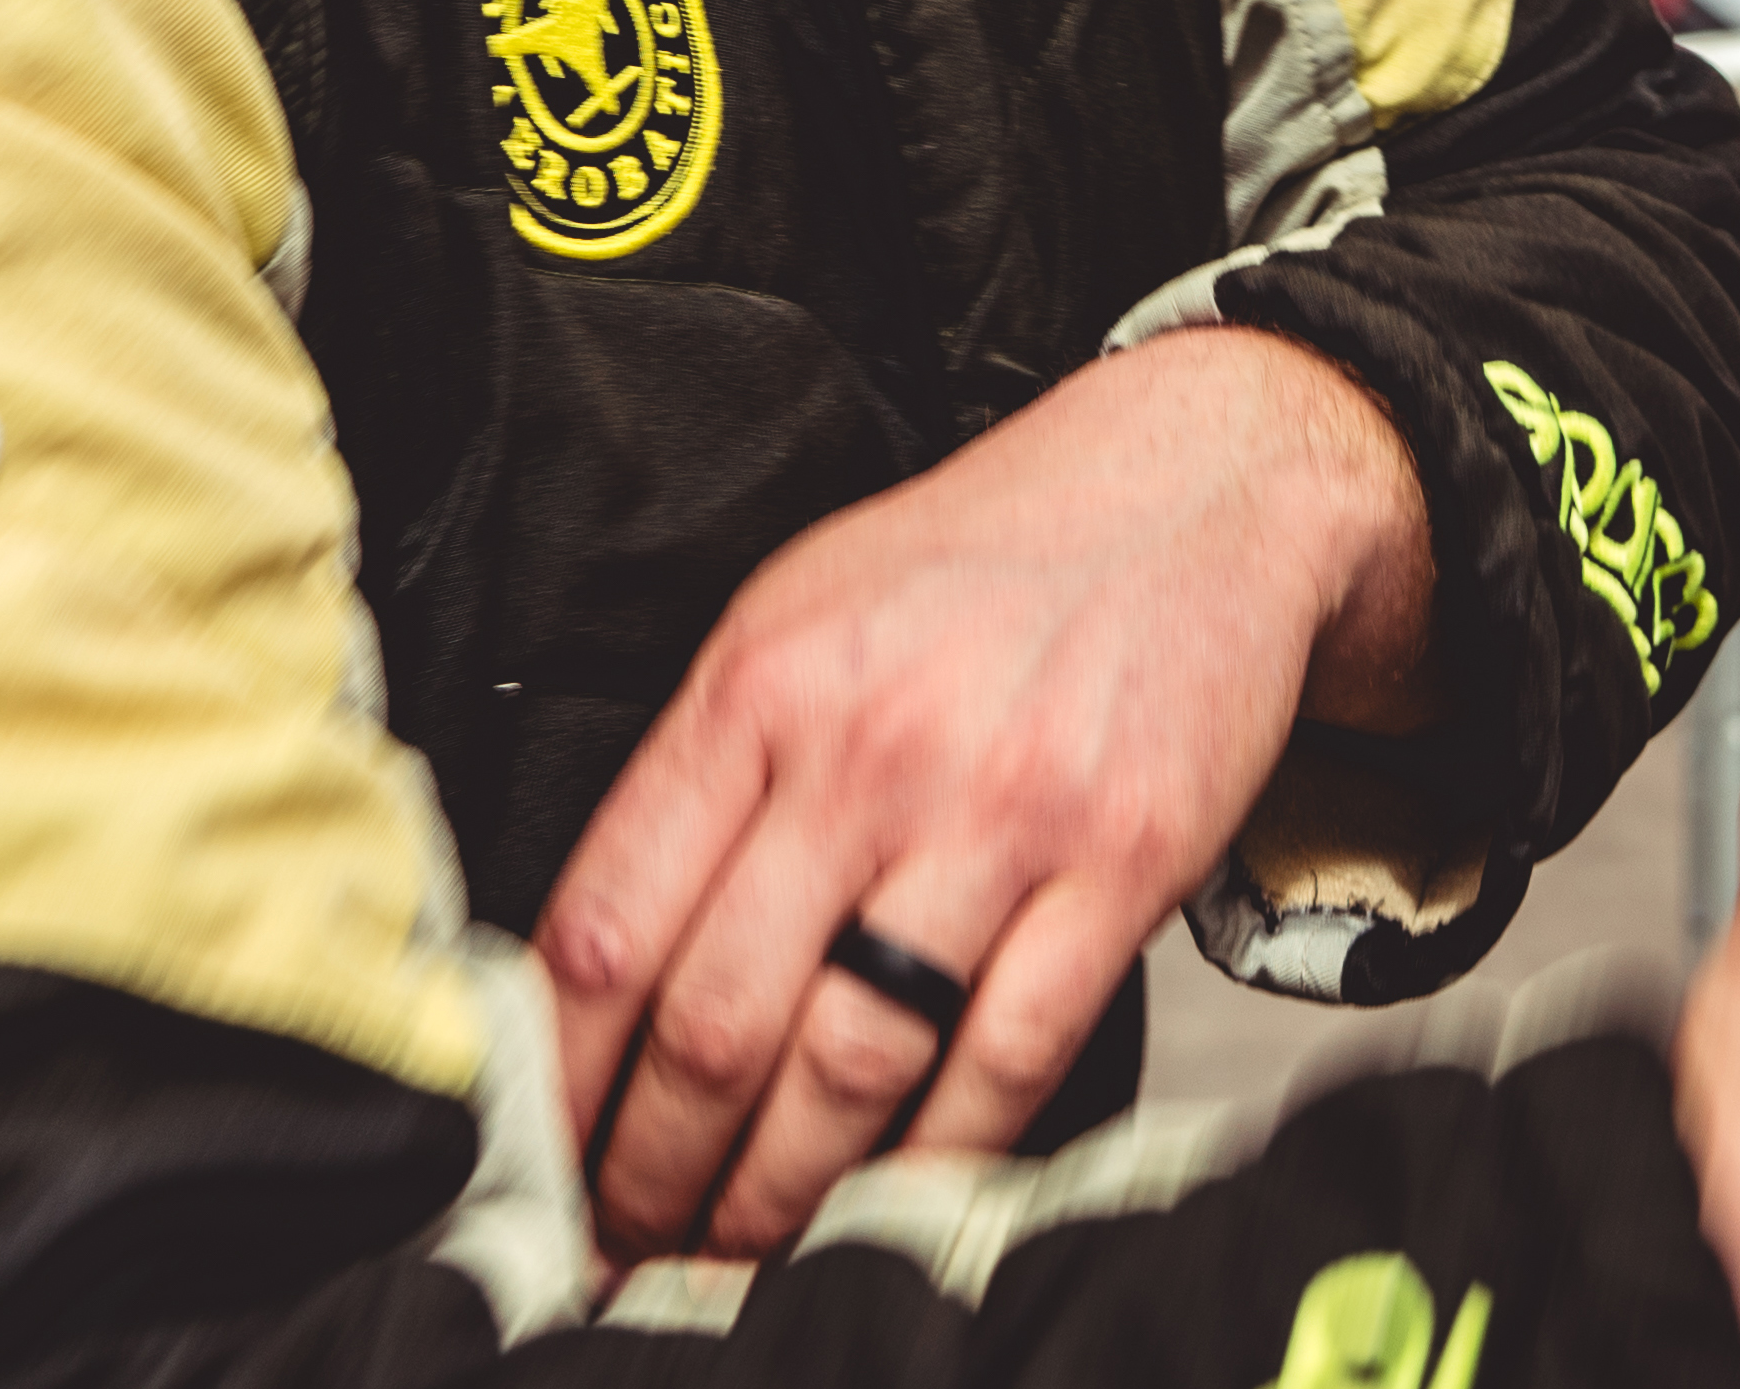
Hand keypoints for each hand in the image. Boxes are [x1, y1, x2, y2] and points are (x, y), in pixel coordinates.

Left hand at [541, 325, 1432, 1256]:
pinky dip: (938, 1156)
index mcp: (762, 685)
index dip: (556, 1079)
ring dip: (776, 1193)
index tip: (541, 1158)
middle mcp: (869, 748)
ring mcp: (1001, 810)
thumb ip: (702, 774)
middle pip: (715, 1021)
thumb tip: (599, 969)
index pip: (608, 923)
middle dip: (652, 1169)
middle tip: (629, 1240)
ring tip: (735, 1251)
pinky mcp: (1122, 863)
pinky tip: (890, 1197)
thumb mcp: (801, 616)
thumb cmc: (986, 565)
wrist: (1198, 487)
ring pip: (851, 1062)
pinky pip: (1008, 1056)